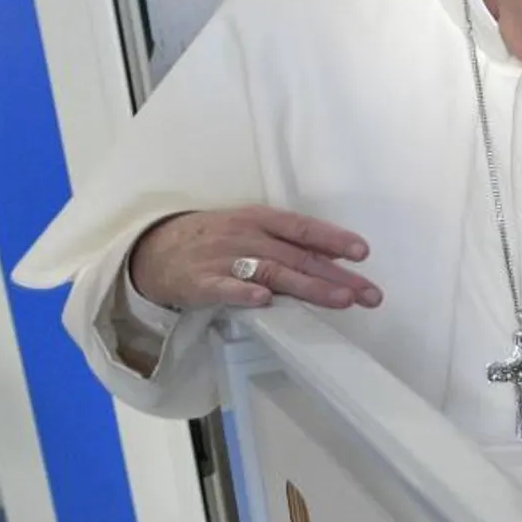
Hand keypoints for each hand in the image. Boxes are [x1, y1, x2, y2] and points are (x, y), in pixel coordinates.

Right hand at [129, 207, 381, 310]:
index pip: (303, 228)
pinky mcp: (200, 283)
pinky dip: (243, 293)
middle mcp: (245, 236)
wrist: (151, 250)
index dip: (334, 239)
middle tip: (370, 295)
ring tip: (340, 300)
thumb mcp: (251, 231)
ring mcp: (222, 259)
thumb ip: (290, 245)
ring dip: (308, 287)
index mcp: (259, 220)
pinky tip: (264, 301)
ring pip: (272, 272)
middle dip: (338, 277)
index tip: (364, 253)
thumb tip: (337, 258)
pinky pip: (224, 288)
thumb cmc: (214, 240)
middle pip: (298, 256)